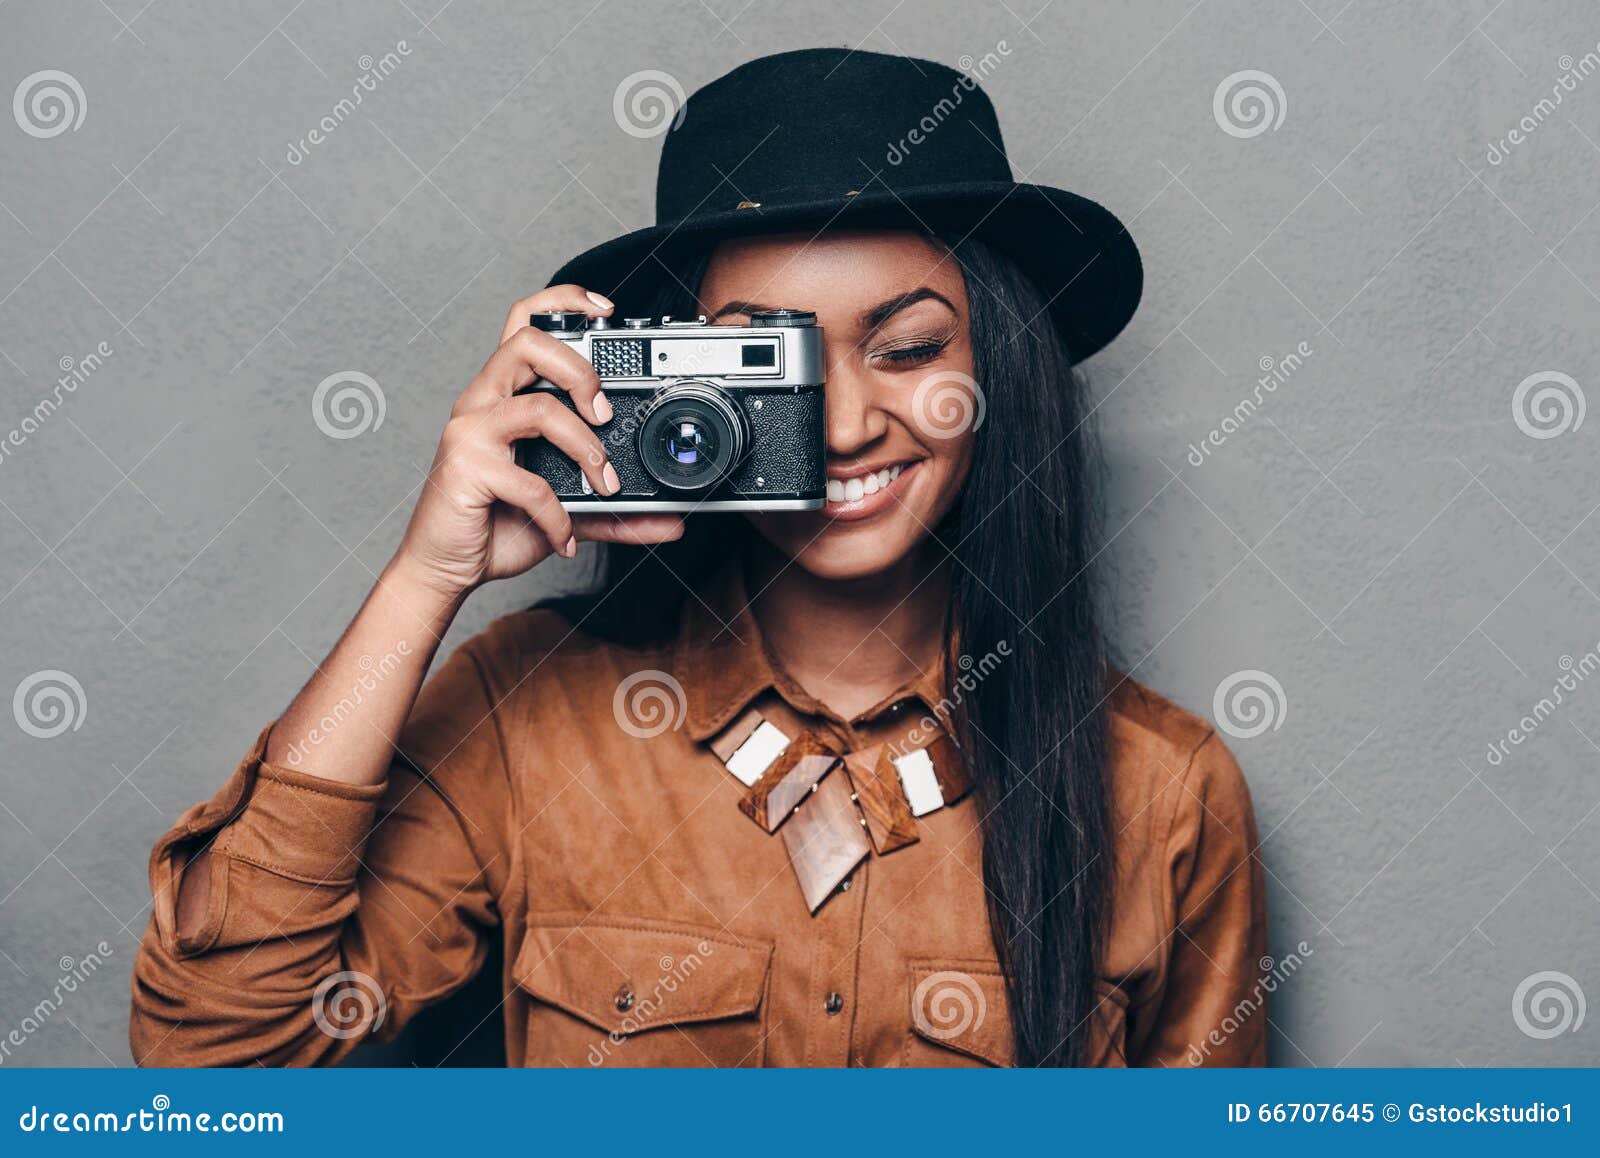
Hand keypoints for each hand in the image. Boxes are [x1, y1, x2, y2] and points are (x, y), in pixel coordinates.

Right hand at [392, 285, 684, 597]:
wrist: (446, 567)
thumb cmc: (498, 524)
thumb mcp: (569, 511)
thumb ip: (617, 511)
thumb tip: (673, 521)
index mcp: (503, 394)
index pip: (524, 323)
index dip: (562, 302)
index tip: (606, 311)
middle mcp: (482, 402)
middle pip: (527, 343)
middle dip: (580, 371)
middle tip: (606, 414)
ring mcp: (470, 432)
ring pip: (536, 407)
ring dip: (584, 445)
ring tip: (603, 482)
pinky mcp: (465, 468)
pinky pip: (530, 481)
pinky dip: (560, 516)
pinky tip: (567, 538)